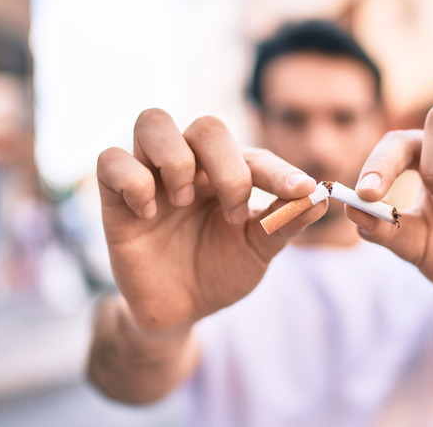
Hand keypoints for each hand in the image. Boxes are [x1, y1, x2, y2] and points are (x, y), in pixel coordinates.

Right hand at [96, 109, 325, 330]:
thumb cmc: (220, 271)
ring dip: (177, 161)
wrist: (180, 310)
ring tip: (185, 202)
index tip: (300, 192)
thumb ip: (285, 223)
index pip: (255, 155)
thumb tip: (321, 198)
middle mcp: (191, 165)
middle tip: (234, 212)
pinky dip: (134, 181)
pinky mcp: (115, 197)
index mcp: (229, 172)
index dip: (280, 172)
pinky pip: (111, 159)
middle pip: (206, 126)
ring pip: (153, 122)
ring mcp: (151, 176)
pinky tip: (150, 215)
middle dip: (227, 168)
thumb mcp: (258, 250)